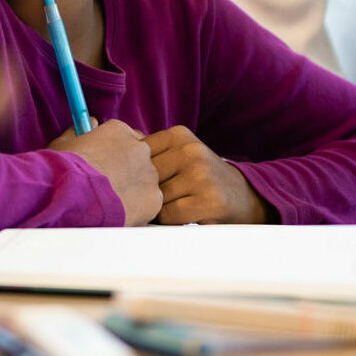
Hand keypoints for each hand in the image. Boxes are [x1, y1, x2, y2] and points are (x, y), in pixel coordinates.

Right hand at [49, 119, 161, 225]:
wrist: (69, 198)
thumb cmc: (61, 171)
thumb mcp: (63, 144)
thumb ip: (78, 131)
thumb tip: (91, 122)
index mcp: (119, 130)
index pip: (128, 138)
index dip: (118, 154)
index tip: (109, 166)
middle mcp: (139, 147)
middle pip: (140, 159)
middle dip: (129, 172)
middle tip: (110, 188)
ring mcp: (149, 172)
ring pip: (146, 182)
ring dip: (133, 191)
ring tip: (110, 204)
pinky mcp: (154, 198)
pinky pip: (150, 203)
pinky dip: (138, 210)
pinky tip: (119, 215)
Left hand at [144, 125, 270, 224]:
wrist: (243, 197)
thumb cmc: (201, 177)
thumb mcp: (180, 153)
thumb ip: (151, 152)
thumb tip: (113, 156)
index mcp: (180, 135)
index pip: (137, 154)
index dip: (135, 173)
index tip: (144, 180)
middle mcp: (191, 151)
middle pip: (144, 178)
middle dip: (145, 192)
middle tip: (158, 197)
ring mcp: (200, 175)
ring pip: (155, 198)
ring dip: (158, 208)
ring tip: (175, 204)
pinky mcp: (207, 201)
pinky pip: (168, 215)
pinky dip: (170, 220)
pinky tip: (184, 215)